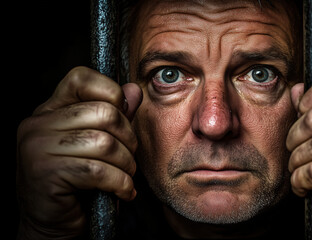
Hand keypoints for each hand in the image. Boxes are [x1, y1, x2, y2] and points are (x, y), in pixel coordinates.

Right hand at [16, 67, 142, 238]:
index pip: (81, 78)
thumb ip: (115, 115)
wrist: (52, 225)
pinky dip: (120, 183)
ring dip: (126, 164)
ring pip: (105, 143)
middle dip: (128, 138)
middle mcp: (38, 124)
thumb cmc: (78, 182)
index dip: (111, 92)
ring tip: (125, 176)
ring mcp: (37, 148)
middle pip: (104, 112)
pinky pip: (98, 170)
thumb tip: (134, 90)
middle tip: (128, 157)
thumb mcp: (97, 143)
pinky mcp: (45, 174)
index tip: (123, 116)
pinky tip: (123, 192)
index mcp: (49, 110)